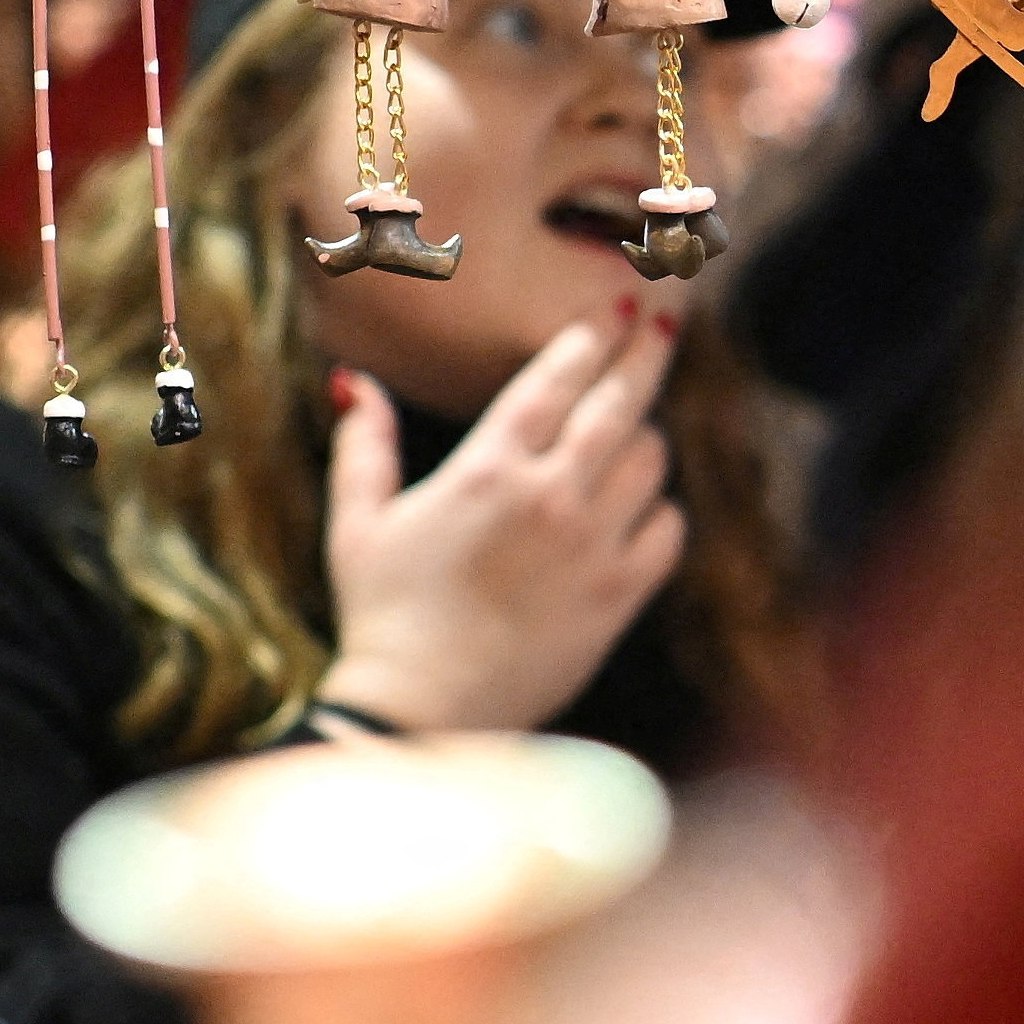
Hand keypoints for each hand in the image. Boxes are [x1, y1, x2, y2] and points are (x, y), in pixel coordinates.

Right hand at [314, 315, 683, 738]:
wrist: (421, 712)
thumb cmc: (382, 617)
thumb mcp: (358, 523)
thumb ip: (364, 446)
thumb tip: (355, 382)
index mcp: (488, 469)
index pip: (554, 380)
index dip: (587, 338)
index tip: (610, 311)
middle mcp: (550, 496)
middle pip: (619, 402)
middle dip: (645, 353)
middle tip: (664, 322)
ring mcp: (592, 546)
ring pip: (650, 460)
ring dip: (644, 438)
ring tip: (632, 431)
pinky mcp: (618, 596)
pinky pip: (668, 530)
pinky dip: (660, 513)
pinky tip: (640, 511)